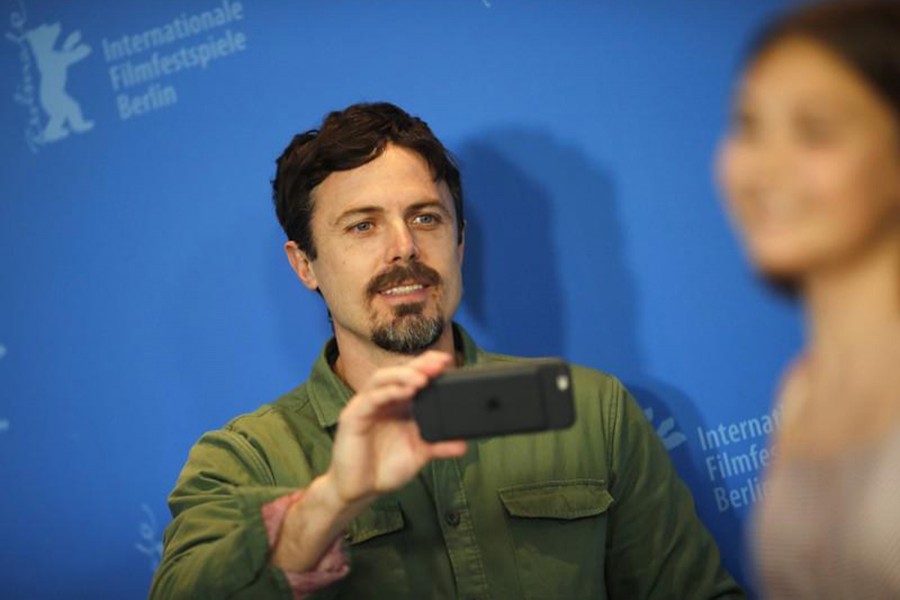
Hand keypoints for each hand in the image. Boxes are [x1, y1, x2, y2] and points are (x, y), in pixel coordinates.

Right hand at [323, 351, 466, 508]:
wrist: (359, 491)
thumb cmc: (384, 469)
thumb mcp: (418, 454)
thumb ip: (439, 446)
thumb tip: (463, 444)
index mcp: (396, 404)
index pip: (410, 377)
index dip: (427, 366)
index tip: (447, 362)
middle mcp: (380, 401)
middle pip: (397, 372)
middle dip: (418, 365)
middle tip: (439, 364)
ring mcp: (365, 407)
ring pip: (382, 379)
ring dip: (403, 375)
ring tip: (423, 378)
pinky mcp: (353, 417)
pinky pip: (370, 399)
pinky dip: (389, 392)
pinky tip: (406, 392)